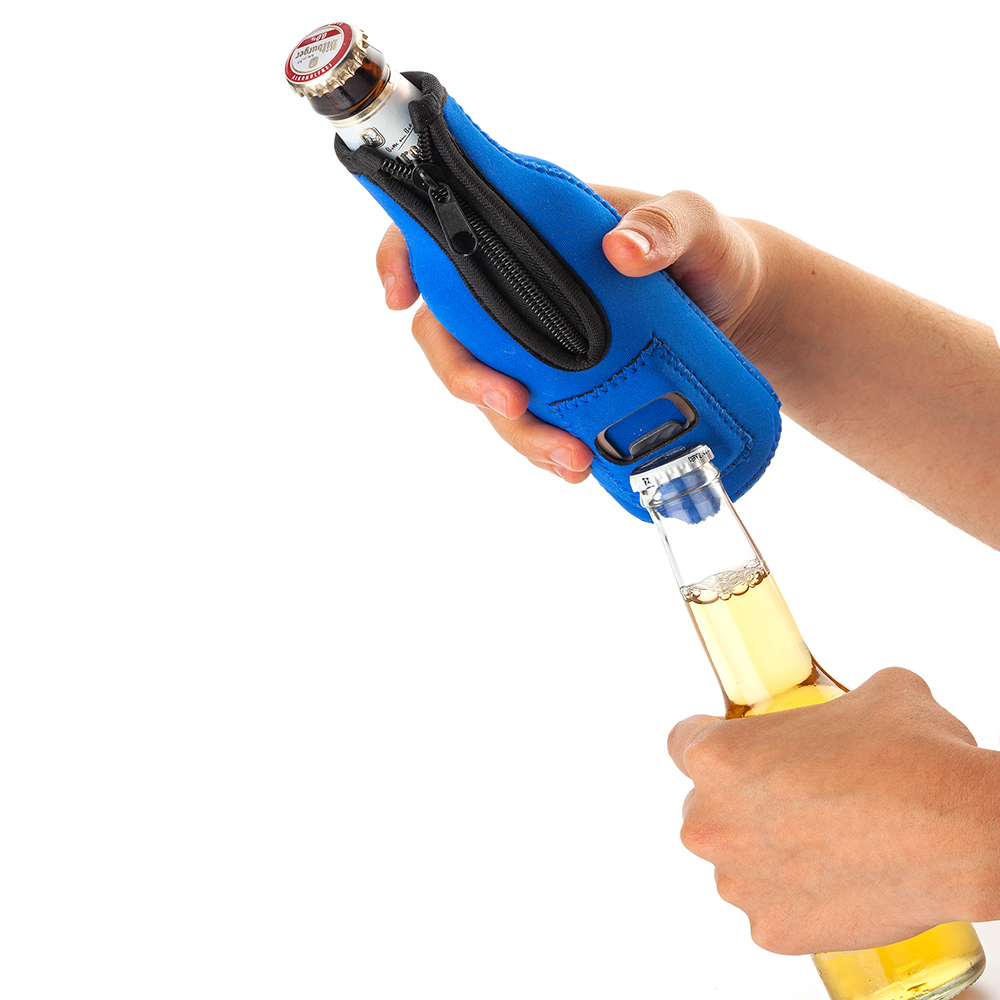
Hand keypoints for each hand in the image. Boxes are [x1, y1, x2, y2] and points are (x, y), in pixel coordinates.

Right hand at [375, 187, 772, 482]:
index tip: (398, 298)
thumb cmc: (710, 252)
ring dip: (514, 433)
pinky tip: (577, 465)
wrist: (739, 313)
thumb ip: (667, 224)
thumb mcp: (698, 226)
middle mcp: (519, 286)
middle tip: (510, 404)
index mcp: (532, 228)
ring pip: (489, 389)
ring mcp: (536, 341)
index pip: (445, 231)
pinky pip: (530, 422)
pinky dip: (545, 449)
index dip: (403, 257)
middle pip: (449, 331)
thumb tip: (621, 250)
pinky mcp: (561, 386)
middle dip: (464, 377)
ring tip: (567, 459)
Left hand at [667, 668, 998, 953]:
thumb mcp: (870, 694)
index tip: (741, 750)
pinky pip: (770, 909)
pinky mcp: (771, 931)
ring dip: (764, 853)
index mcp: (715, 756)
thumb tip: (853, 708)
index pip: (684, 742)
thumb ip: (833, 699)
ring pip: (735, 861)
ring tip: (825, 842)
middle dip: (741, 801)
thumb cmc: (910, 755)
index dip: (714, 740)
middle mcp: (709, 821)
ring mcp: (738, 882)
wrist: (960, 832)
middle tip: (795, 798)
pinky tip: (837, 881)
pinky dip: (795, 901)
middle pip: (706, 806)